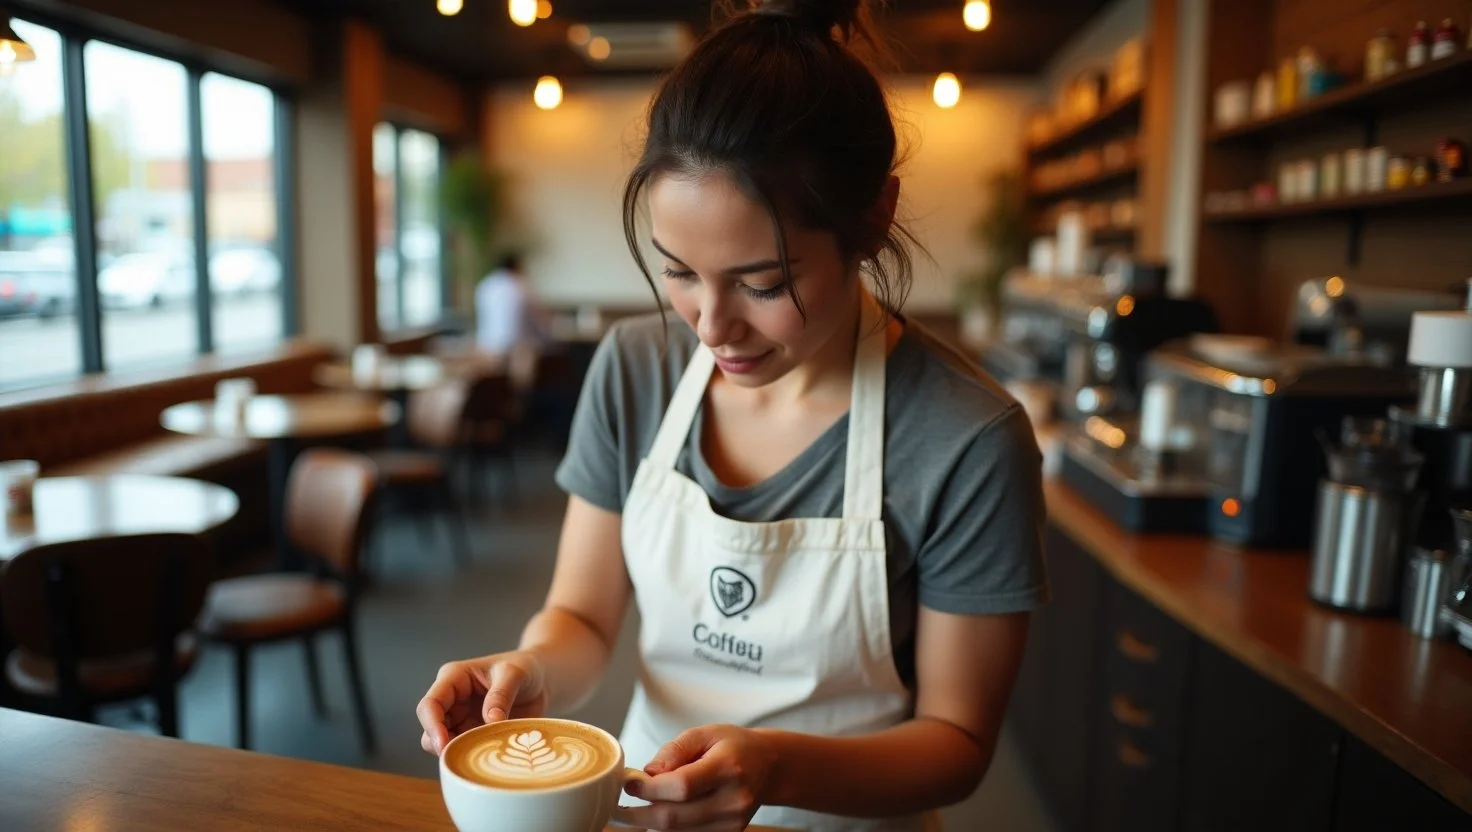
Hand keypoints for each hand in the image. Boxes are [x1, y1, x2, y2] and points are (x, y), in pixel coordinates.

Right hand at [415, 650, 547, 755]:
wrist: (541, 680)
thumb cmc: (524, 668)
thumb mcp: (515, 673)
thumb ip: (501, 694)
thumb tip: (490, 721)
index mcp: (453, 679)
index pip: (430, 704)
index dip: (432, 726)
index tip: (444, 745)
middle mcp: (452, 701)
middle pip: (431, 729)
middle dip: (442, 745)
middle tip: (462, 757)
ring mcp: (462, 720)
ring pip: (444, 744)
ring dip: (456, 753)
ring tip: (480, 755)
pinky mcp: (473, 735)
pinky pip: (464, 751)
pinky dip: (471, 757)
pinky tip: (488, 758)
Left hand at [614, 724, 778, 830]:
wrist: (769, 766)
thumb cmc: (733, 746)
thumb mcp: (704, 733)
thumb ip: (674, 751)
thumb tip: (648, 774)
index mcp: (728, 767)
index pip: (681, 786)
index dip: (648, 788)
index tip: (627, 783)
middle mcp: (733, 799)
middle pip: (675, 817)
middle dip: (639, 814)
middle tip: (618, 808)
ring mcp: (733, 822)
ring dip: (652, 821)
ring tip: (642, 805)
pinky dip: (670, 828)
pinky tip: (664, 812)